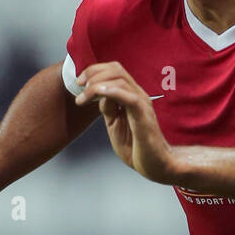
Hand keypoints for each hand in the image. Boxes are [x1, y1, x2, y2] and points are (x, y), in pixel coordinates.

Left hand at [74, 62, 176, 183]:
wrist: (155, 165)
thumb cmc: (136, 147)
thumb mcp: (114, 124)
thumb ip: (108, 108)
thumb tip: (98, 94)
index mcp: (131, 95)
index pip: (114, 70)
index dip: (94, 71)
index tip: (79, 83)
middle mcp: (138, 95)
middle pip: (116, 69)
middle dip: (93, 73)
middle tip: (79, 86)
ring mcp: (142, 104)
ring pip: (120, 80)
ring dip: (96, 85)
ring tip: (83, 98)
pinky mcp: (143, 116)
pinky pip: (129, 97)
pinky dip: (111, 91)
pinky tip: (98, 93)